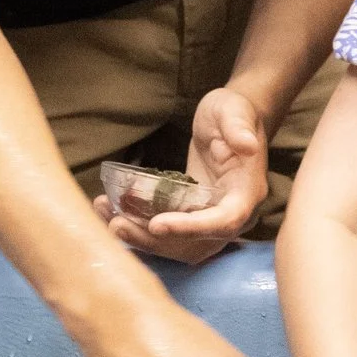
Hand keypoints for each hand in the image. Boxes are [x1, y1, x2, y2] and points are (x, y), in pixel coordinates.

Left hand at [97, 87, 270, 265]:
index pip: (223, 222)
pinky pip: (168, 232)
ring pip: (178, 245)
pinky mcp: (191, 215)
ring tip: (108, 219)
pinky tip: (111, 212)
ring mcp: (211, 218)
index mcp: (247, 192)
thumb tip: (247, 145)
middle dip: (155, 241)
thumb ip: (239, 127)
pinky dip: (140, 228)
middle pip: (196, 244)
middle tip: (118, 225)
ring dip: (142, 239)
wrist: (230, 119)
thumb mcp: (234, 111)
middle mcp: (233, 214)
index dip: (191, 228)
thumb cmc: (234, 111)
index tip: (156, 224)